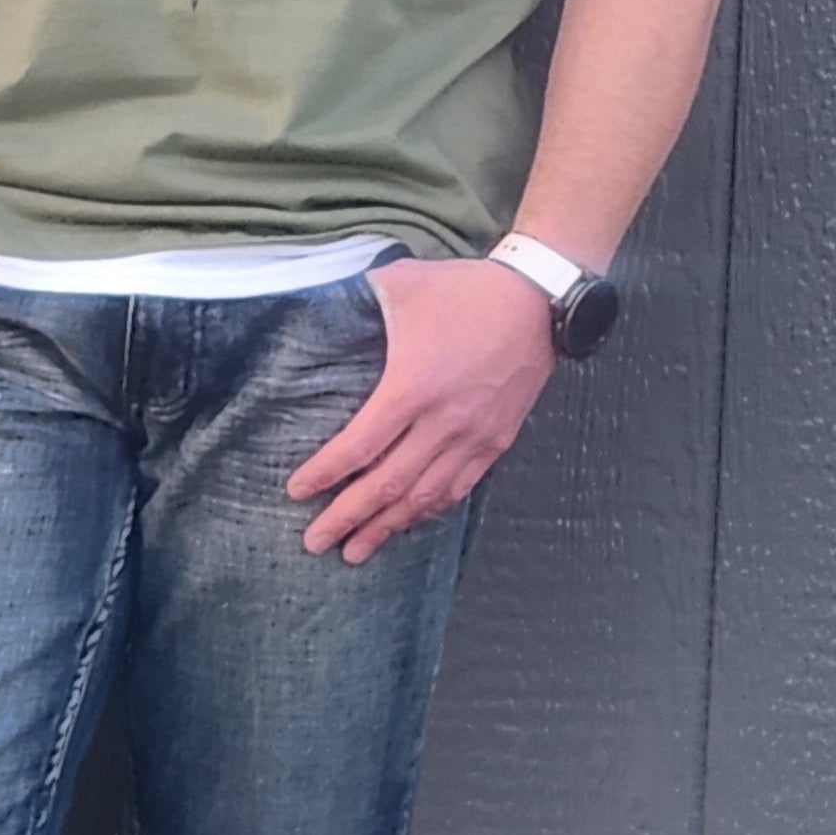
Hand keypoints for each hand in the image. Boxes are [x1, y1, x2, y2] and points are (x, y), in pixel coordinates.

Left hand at [285, 256, 556, 563]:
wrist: (538, 300)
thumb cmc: (465, 291)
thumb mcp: (403, 283)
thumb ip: (358, 299)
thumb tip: (318, 302)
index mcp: (412, 387)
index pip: (360, 446)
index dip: (325, 474)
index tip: (297, 492)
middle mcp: (443, 422)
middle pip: (388, 485)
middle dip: (347, 518)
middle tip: (316, 543)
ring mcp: (474, 437)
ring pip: (424, 496)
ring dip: (387, 527)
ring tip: (356, 550)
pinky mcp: (497, 441)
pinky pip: (458, 488)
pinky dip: (429, 509)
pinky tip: (408, 522)